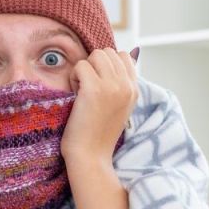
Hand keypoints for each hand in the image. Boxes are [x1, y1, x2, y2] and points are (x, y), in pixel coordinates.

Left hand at [61, 48, 138, 164]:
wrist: (91, 156)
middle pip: (108, 52)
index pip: (124, 56)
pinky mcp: (94, 90)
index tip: (99, 84)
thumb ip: (121, 86)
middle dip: (94, 65)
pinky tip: (75, 94)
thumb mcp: (119, 107)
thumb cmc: (99, 134)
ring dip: (84, 69)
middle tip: (88, 88)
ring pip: (95, 55)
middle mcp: (126, 86)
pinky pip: (80, 65)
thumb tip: (128, 56)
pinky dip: (74, 77)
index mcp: (134, 90)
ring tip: (82, 90)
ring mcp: (112, 87)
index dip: (106, 65)